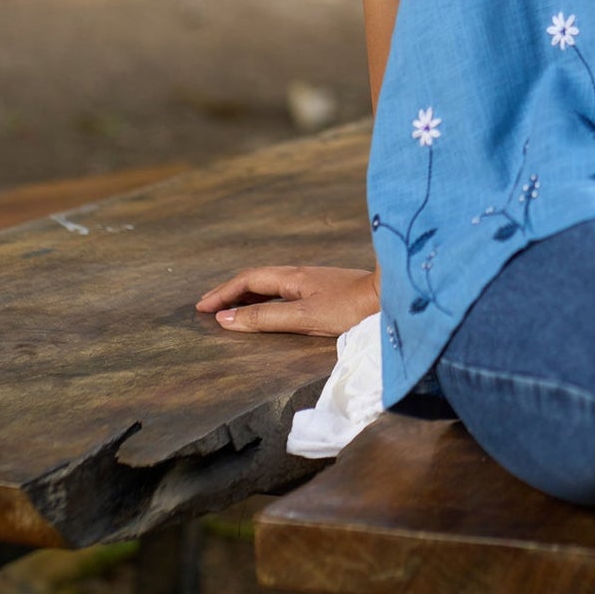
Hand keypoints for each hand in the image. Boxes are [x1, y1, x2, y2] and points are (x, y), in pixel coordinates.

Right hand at [194, 264, 379, 336]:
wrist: (393, 297)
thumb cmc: (350, 308)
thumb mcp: (303, 317)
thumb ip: (265, 318)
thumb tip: (225, 319)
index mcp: (292, 277)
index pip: (248, 279)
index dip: (223, 293)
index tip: (201, 307)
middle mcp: (301, 274)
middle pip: (257, 279)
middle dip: (231, 291)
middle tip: (209, 306)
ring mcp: (315, 281)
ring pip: (272, 285)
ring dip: (248, 295)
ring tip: (232, 308)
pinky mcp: (328, 290)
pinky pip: (286, 292)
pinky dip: (268, 299)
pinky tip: (272, 309)